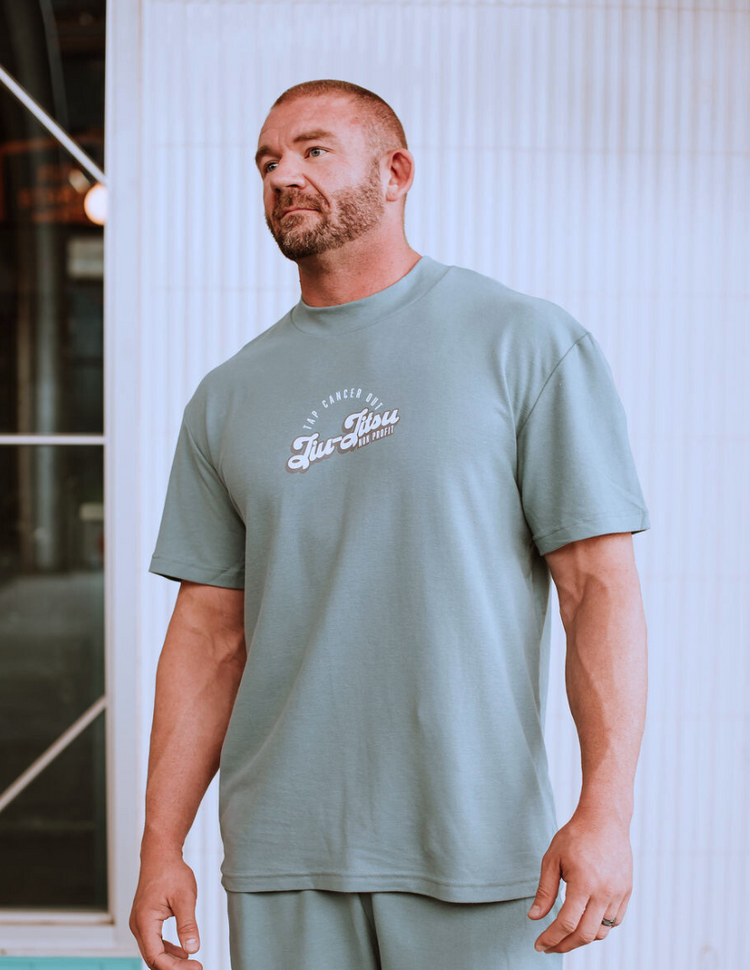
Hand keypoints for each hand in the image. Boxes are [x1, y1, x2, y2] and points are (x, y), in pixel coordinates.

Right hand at [129, 850, 202, 968]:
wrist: (160, 855)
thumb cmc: (171, 872)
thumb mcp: (184, 898)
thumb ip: (188, 924)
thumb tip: (193, 948)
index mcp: (144, 921)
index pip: (156, 956)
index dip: (175, 967)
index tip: (196, 967)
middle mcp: (138, 925)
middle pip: (153, 958)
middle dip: (174, 967)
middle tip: (197, 968)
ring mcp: (139, 923)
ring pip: (153, 952)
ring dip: (171, 961)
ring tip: (192, 963)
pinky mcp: (145, 921)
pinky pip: (154, 943)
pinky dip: (167, 950)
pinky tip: (183, 952)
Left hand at [526, 808, 632, 953]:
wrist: (605, 820)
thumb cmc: (575, 836)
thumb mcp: (553, 859)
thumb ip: (545, 891)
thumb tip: (534, 918)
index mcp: (583, 883)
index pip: (567, 924)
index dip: (551, 938)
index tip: (539, 945)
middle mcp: (604, 892)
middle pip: (585, 935)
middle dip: (565, 945)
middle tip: (550, 946)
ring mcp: (618, 893)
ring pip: (601, 932)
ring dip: (583, 938)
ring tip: (566, 935)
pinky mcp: (627, 892)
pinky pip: (614, 921)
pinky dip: (599, 927)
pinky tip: (585, 921)